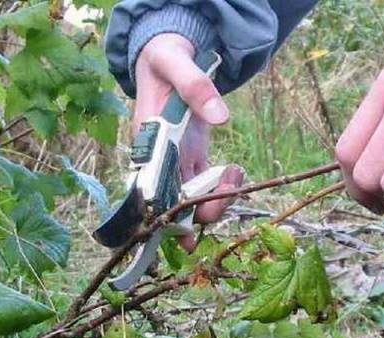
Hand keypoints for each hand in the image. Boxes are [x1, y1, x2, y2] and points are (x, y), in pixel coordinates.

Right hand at [135, 33, 243, 249]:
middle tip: (229, 191)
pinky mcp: (192, 157)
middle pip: (174, 204)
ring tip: (236, 173)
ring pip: (192, 199)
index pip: (151, 191)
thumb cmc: (164, 60)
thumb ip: (195, 87)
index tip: (185, 235)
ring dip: (217, 200)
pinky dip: (224, 187)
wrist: (168, 55)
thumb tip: (221, 117)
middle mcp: (159, 159)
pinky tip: (235, 171)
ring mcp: (177, 161)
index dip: (166, 217)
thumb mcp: (175, 63)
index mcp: (147, 143)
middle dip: (202, 210)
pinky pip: (206, 185)